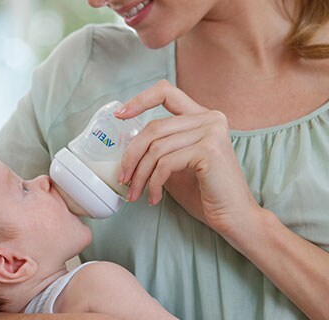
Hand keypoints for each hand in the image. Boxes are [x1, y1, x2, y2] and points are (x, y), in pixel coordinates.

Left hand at [115, 80, 260, 233]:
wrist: (233, 217)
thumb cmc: (203, 192)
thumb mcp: (175, 164)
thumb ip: (158, 148)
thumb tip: (125, 144)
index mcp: (202, 116)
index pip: (166, 92)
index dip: (139, 100)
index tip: (119, 115)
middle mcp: (210, 118)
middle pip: (154, 127)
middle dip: (131, 156)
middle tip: (122, 178)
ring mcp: (211, 132)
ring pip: (156, 148)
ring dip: (139, 175)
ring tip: (136, 194)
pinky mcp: (208, 150)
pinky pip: (165, 163)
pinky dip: (154, 183)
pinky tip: (154, 198)